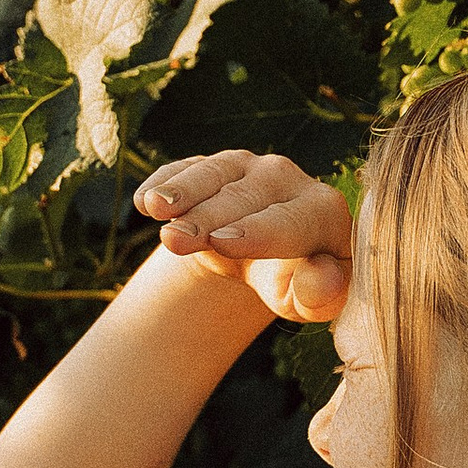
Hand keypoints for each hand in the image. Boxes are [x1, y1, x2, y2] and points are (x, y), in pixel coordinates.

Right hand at [132, 147, 351, 323]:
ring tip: (154, 207)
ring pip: (216, 172)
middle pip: (246, 197)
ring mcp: (250, 167)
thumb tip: (321, 279)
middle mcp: (288, 180)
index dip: (257, 231)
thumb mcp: (313, 300)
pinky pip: (189, 166)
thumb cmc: (297, 283)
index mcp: (324, 213)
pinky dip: (165, 181)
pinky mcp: (216, 167)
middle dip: (207, 217)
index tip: (223, 242)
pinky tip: (143, 200)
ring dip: (182, 190)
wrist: (268, 258)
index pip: (290, 221)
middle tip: (173, 240)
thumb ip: (323, 294)